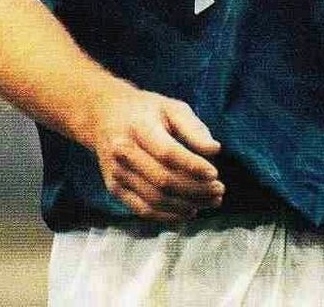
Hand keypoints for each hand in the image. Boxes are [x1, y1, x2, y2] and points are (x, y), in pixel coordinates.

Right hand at [88, 81, 223, 223]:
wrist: (104, 116)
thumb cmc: (145, 111)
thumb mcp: (172, 108)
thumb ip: (194, 128)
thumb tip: (214, 150)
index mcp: (139, 127)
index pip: (167, 153)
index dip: (192, 166)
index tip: (215, 173)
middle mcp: (123, 152)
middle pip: (163, 180)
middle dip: (195, 190)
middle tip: (219, 190)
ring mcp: (117, 173)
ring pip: (155, 199)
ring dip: (186, 205)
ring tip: (210, 201)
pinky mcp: (115, 189)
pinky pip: (143, 210)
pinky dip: (169, 215)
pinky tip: (189, 210)